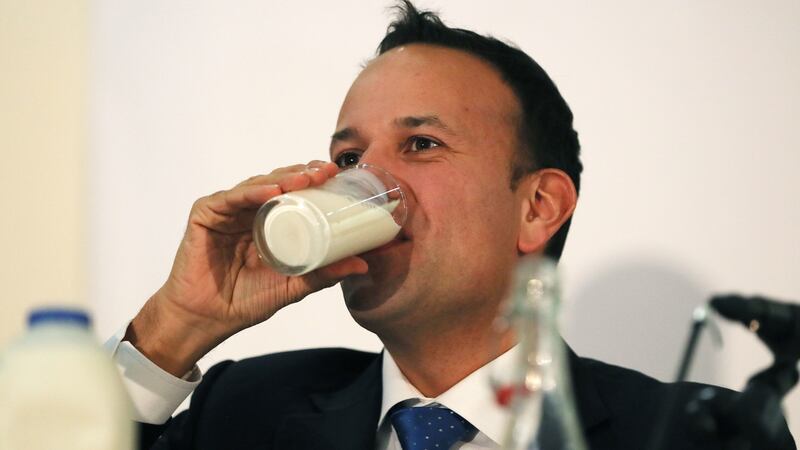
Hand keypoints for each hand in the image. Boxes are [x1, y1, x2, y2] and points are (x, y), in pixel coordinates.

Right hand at [126, 161, 367, 375]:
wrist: (206, 319)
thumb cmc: (245, 301)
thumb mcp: (293, 285)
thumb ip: (323, 273)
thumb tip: (363, 263)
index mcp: (267, 222)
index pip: (292, 192)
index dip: (314, 180)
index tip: (338, 175)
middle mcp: (247, 211)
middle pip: (277, 182)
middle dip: (303, 173)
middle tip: (327, 172)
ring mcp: (226, 211)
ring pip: (256, 184)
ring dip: (282, 178)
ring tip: (306, 179)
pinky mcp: (205, 215)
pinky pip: (230, 198)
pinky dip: (251, 192)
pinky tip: (271, 190)